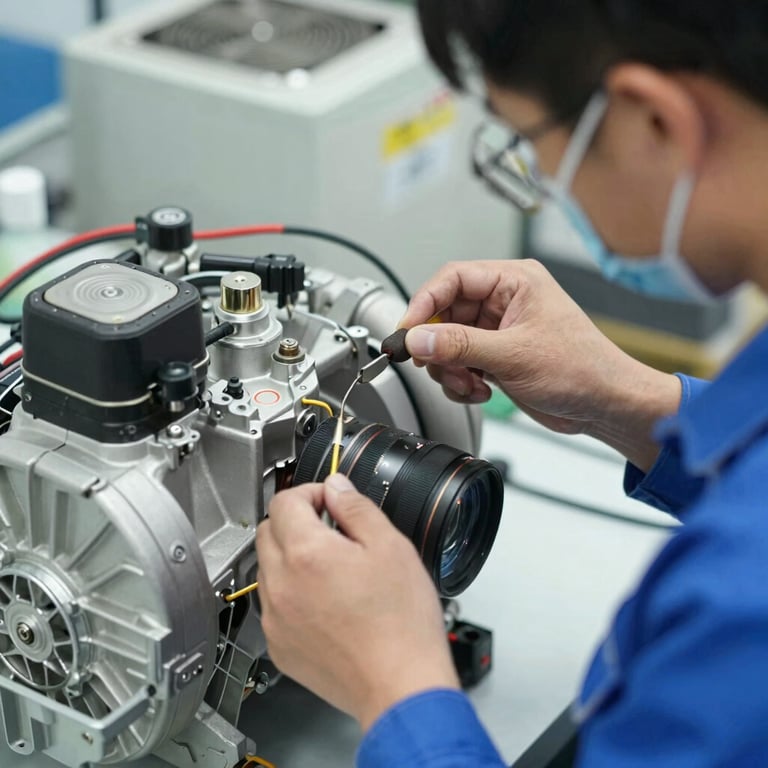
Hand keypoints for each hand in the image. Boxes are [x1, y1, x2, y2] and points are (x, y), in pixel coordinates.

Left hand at [256, 474, 458, 730]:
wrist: (401, 686)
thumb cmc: (402, 624)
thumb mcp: (391, 547)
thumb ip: (356, 508)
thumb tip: (336, 487)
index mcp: (307, 553)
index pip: (284, 501)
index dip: (310, 492)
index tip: (329, 501)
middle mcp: (282, 585)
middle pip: (268, 531)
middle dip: (296, 521)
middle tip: (331, 530)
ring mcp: (276, 619)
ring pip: (268, 569)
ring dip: (291, 557)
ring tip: (333, 569)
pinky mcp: (280, 646)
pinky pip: (274, 606)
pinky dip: (292, 594)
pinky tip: (326, 602)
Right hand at [400, 259, 681, 470]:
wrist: (605, 405)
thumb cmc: (582, 369)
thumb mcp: (513, 355)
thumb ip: (459, 345)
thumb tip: (417, 338)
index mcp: (514, 281)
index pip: (453, 278)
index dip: (424, 303)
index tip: (406, 330)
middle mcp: (504, 301)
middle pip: (444, 313)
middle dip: (437, 345)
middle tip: (434, 364)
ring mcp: (498, 330)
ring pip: (447, 342)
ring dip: (449, 368)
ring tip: (468, 383)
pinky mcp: (496, 356)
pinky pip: (459, 362)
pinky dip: (460, 380)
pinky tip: (480, 390)